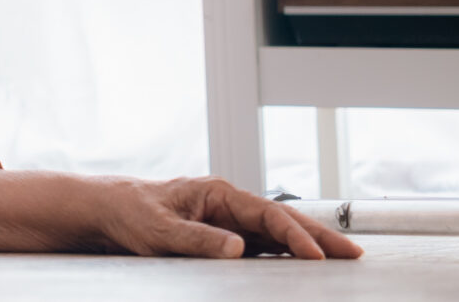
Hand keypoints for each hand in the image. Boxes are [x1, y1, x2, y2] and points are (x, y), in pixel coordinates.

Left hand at [0, 171, 362, 259]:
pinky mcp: (220, 236)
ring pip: (277, 234)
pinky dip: (285, 254)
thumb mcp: (159, 229)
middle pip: (282, 220)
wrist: (103, 212)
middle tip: (354, 254)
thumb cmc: (127, 212)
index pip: (268, 215)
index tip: (318, 258)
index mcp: (217, 193)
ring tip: (341, 259)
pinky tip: (302, 266)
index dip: (296, 237)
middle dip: (319, 236)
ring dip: (308, 246)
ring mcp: (226, 220)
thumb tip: (236, 248)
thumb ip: (197, 240)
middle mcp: (227, 204)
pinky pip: (261, 246)